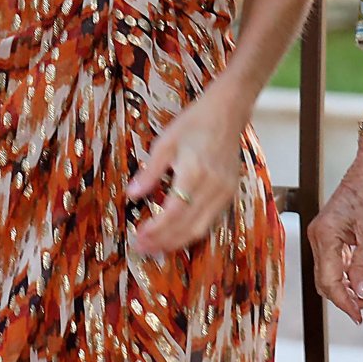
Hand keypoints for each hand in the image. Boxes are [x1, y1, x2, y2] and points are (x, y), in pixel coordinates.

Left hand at [128, 83, 245, 255]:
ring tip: (156, 247)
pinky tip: (177, 235)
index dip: (155, 230)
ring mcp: (224, 192)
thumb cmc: (194, 123)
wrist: (228, 112)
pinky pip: (211, 221)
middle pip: (187, 226)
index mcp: (194, 172)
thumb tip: (132, 195)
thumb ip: (149, 172)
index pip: (173, 212)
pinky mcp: (230, 193)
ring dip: (178, 242)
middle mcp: (213, 187)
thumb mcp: (165, 142)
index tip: (138, 237)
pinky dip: (193, 232)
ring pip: (201, 229)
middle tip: (142, 249)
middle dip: (163, 242)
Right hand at [309, 145, 362, 322]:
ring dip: (347, 287)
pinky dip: (348, 273)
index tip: (358, 316)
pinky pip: (335, 260)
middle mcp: (318, 235)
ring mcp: (323, 234)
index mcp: (324, 234)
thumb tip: (362, 293)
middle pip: (324, 280)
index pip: (328, 280)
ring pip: (329, 272)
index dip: (343, 302)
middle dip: (344, 297)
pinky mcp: (331, 232)